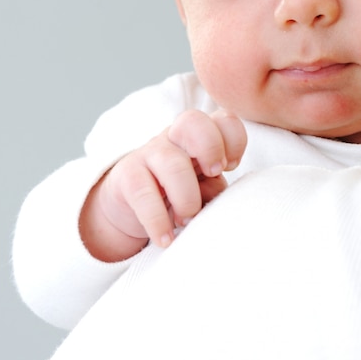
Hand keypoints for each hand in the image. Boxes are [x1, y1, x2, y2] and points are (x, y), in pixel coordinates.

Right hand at [79, 110, 246, 260]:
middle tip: (213, 175)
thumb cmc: (180, 193)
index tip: (230, 167)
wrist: (132, 207)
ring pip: (173, 163)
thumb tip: (216, 201)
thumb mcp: (204, 188)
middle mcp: (175, 137)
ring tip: (187, 220)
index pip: (223, 120)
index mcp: (201, 136)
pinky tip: (165, 239)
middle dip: (210, 148)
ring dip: (187, 198)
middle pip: (192, 121)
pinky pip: (144, 195)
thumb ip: (214, 187)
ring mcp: (149, 152)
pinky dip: (158, 221)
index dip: (233, 141)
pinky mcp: (126, 175)